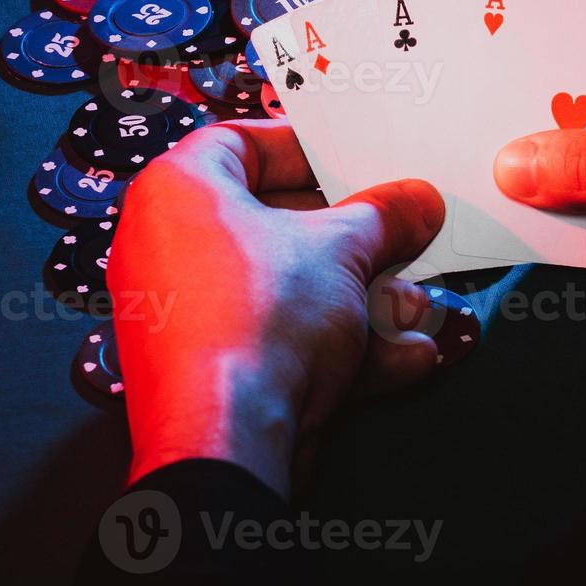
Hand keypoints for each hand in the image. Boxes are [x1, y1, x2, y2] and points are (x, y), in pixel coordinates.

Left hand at [107, 120, 445, 494]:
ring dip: (364, 299)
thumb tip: (414, 204)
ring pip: (293, 292)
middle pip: (279, 224)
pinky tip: (403, 355)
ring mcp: (192, 317)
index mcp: (179, 192)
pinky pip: (286, 342)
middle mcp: (172, 249)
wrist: (227, 442)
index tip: (352, 160)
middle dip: (356, 238)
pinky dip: (345, 348)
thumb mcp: (343, 249)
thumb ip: (384, 216)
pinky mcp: (218, 373)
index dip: (304, 148)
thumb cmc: (253, 323)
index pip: (239, 143)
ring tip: (412, 305)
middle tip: (401, 232)